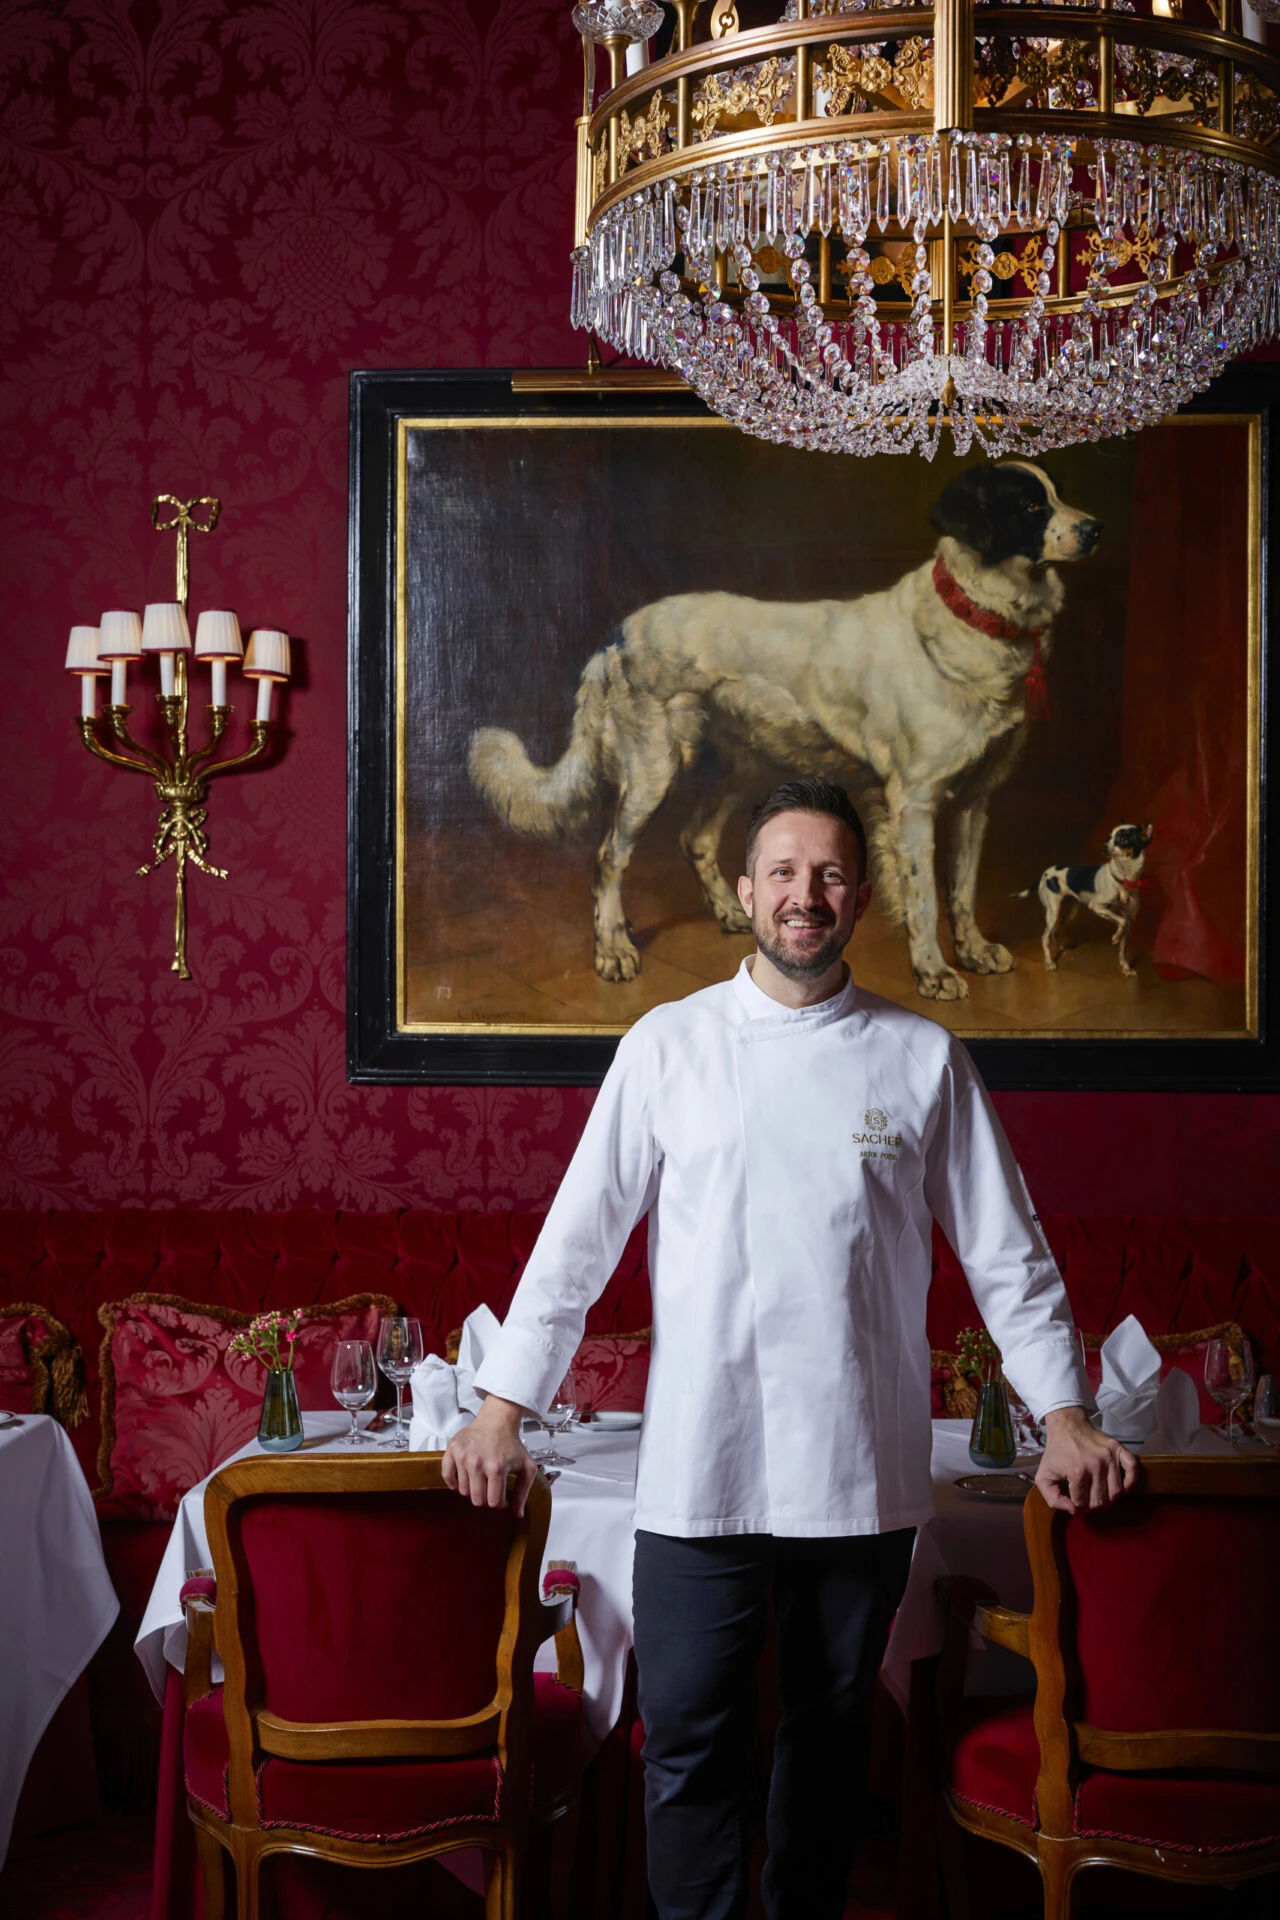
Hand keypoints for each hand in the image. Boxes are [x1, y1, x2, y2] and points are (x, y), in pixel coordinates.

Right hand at [442, 1396, 538, 1516]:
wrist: (497, 1421)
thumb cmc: (511, 1444)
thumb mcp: (526, 1467)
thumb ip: (523, 1492)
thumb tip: (517, 1515)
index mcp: (497, 1468)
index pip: (493, 1502)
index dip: (499, 1503)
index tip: (501, 1497)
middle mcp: (478, 1463)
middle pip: (477, 1499)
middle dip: (485, 1498)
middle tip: (489, 1489)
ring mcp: (463, 1456)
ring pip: (463, 1491)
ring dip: (472, 1490)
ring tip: (480, 1480)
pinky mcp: (452, 1450)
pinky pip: (446, 1476)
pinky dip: (453, 1483)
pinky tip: (462, 1482)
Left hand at [1034, 1406, 1136, 1514]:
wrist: (1067, 1427)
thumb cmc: (1056, 1453)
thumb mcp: (1044, 1477)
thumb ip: (1053, 1499)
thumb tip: (1073, 1510)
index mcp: (1076, 1472)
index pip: (1082, 1503)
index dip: (1077, 1507)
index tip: (1075, 1502)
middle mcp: (1095, 1465)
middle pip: (1101, 1500)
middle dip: (1093, 1506)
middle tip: (1088, 1500)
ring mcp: (1109, 1456)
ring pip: (1116, 1492)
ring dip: (1109, 1499)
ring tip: (1101, 1496)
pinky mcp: (1118, 1449)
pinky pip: (1132, 1469)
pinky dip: (1130, 1482)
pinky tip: (1123, 1488)